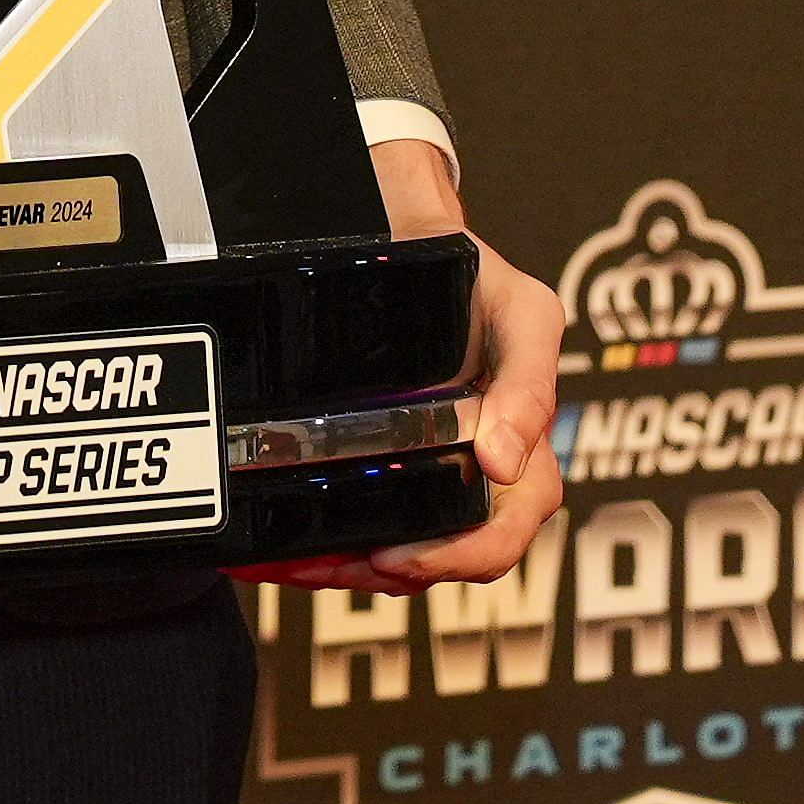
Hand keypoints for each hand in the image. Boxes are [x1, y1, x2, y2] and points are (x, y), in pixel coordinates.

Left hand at [239, 138, 564, 594]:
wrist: (409, 233)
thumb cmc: (473, 276)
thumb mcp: (522, 311)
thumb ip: (528, 378)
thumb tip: (505, 460)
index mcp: (521, 438)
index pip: (514, 520)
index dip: (468, 550)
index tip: (403, 552)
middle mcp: (480, 461)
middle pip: (454, 550)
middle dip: (398, 570)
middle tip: (343, 564)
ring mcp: (429, 465)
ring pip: (401, 549)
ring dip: (348, 568)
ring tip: (292, 563)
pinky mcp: (380, 466)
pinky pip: (359, 524)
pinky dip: (319, 547)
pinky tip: (274, 553)